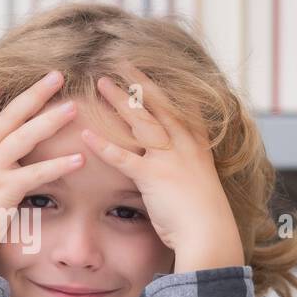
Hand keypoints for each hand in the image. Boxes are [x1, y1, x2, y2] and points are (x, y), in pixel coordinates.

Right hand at [0, 71, 82, 270]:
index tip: (7, 72)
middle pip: (10, 114)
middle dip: (35, 92)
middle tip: (57, 74)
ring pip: (25, 136)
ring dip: (51, 120)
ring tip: (73, 108)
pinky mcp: (5, 188)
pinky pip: (37, 173)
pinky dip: (59, 165)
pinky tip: (79, 159)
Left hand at [81, 65, 244, 273]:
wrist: (210, 234)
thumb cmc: (205, 216)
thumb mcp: (199, 184)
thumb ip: (184, 170)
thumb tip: (175, 170)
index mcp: (196, 146)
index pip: (178, 107)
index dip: (160, 88)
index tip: (146, 71)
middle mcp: (184, 146)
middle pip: (158, 106)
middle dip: (138, 83)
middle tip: (120, 62)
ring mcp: (169, 159)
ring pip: (141, 122)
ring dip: (119, 101)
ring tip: (100, 83)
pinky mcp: (154, 177)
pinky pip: (124, 157)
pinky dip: (103, 146)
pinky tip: (86, 135)